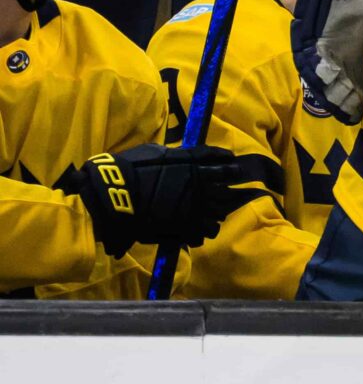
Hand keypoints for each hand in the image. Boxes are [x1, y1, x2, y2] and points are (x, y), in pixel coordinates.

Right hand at [65, 144, 264, 258]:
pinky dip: (204, 229)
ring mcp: (196, 207)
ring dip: (215, 212)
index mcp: (192, 163)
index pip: (221, 160)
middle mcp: (200, 184)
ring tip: (208, 213)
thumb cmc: (127, 169)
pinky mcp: (188, 227)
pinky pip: (208, 230)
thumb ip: (175, 155)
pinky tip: (198, 228)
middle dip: (225, 190)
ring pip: (220, 212)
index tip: (231, 164)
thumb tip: (184, 154)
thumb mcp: (153, 153)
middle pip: (226, 188)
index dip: (227, 162)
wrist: (112, 195)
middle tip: (222, 192)